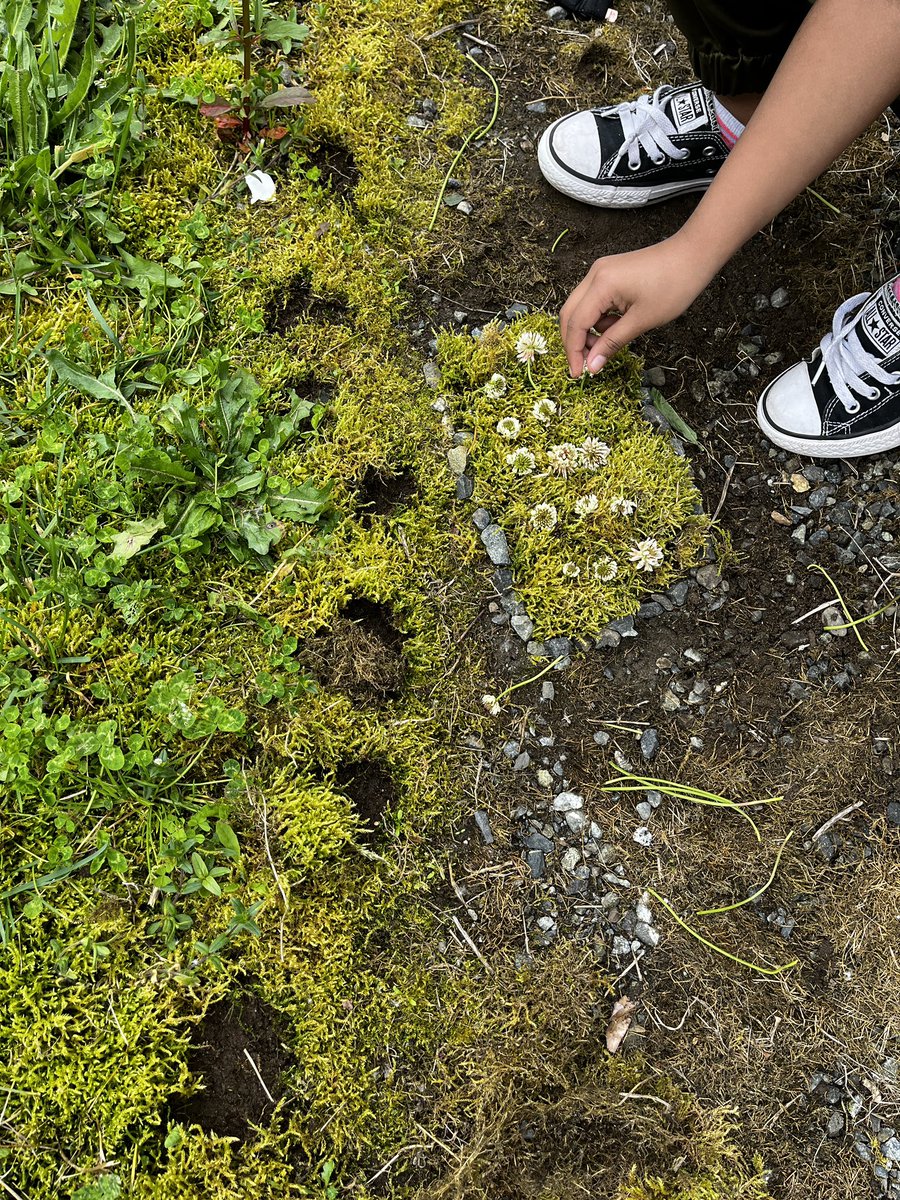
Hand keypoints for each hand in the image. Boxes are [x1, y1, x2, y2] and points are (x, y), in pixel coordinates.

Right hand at [559, 235, 714, 378]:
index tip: (579, 373)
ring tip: (610, 342)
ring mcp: (600, 272)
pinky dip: (599, 319)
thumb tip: (592, 365)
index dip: (574, 351)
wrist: (692, 255)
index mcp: (602, 285)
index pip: (575, 323)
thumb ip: (612, 343)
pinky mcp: (608, 273)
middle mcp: (595, 274)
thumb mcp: (642, 321)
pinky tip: (617, 325)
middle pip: (570, 314)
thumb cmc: (674, 285)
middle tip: (586, 364)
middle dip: (575, 342)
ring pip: (580, 308)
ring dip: (588, 331)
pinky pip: (593, 301)